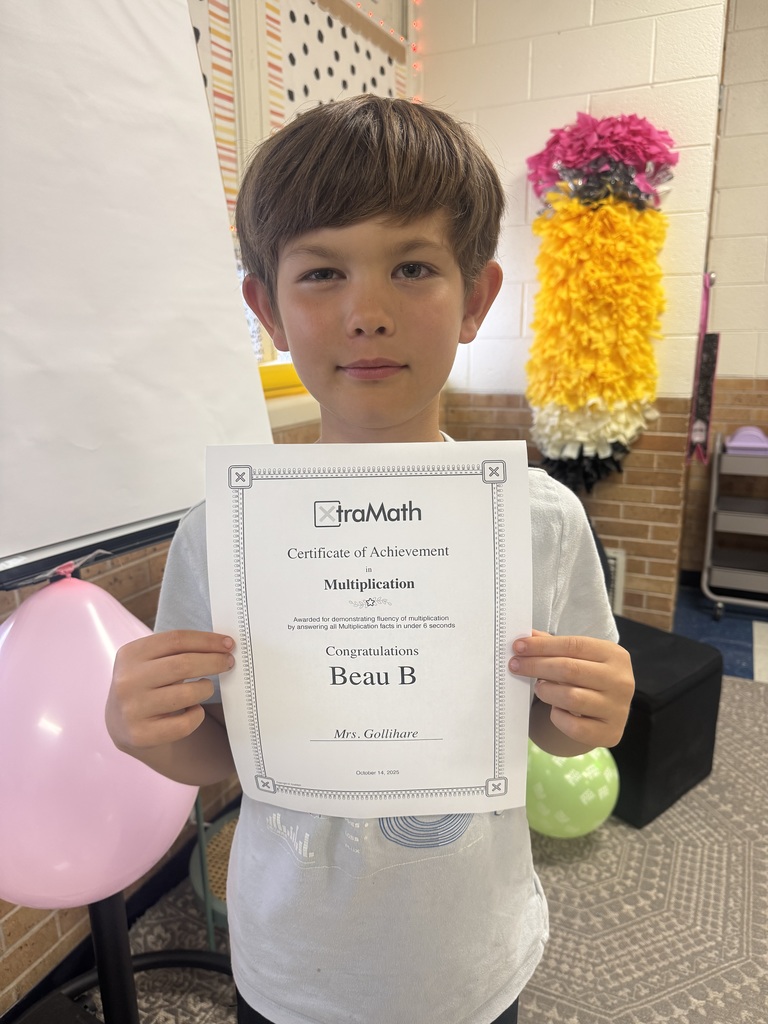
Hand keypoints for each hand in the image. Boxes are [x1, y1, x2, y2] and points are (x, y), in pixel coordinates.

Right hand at [106, 630, 233, 751]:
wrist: (121, 723)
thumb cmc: (147, 683)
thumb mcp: (150, 660)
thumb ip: (178, 650)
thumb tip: (221, 645)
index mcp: (130, 654)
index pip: (176, 640)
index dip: (207, 640)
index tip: (228, 644)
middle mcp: (128, 681)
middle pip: (183, 664)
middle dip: (213, 662)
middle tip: (228, 662)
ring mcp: (132, 709)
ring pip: (187, 694)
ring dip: (206, 689)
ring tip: (206, 687)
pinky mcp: (141, 735)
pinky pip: (184, 724)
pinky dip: (197, 716)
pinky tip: (194, 710)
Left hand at [510, 629, 633, 750]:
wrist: (609, 713)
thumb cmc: (589, 678)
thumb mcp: (580, 657)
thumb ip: (554, 646)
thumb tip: (526, 636)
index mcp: (615, 655)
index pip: (573, 645)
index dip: (542, 645)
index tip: (518, 647)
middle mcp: (621, 681)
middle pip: (570, 669)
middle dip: (537, 665)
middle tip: (515, 665)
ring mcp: (618, 709)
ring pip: (571, 698)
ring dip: (547, 691)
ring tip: (539, 688)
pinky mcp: (610, 733)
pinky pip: (574, 727)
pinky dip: (558, 717)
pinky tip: (555, 710)